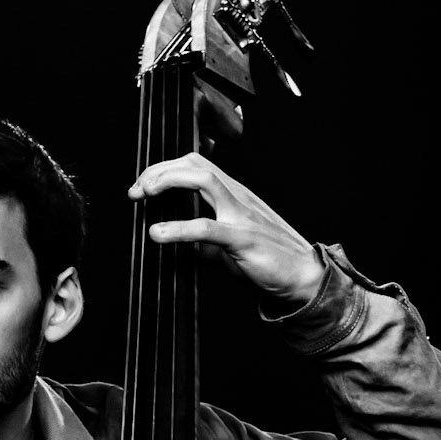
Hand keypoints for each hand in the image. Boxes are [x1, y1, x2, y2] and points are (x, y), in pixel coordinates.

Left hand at [128, 153, 322, 305]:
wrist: (304, 276)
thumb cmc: (269, 259)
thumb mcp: (229, 246)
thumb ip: (206, 240)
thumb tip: (183, 244)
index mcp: (233, 195)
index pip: (196, 165)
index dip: (165, 169)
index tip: (142, 187)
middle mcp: (237, 196)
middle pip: (195, 163)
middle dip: (159, 170)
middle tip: (137, 190)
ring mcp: (241, 215)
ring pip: (203, 180)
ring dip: (168, 181)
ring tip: (145, 194)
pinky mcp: (243, 238)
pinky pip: (207, 227)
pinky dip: (179, 229)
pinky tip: (158, 234)